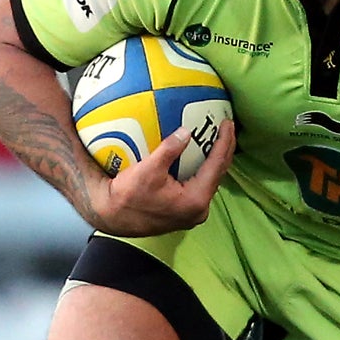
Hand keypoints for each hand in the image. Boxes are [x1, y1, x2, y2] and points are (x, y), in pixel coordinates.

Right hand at [86, 118, 235, 236]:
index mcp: (195, 200)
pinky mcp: (184, 212)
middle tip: (227, 127)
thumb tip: (186, 132)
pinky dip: (203, 170)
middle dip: (224, 150)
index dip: (224, 142)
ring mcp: (192, 213)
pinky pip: (200, 186)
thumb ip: (169, 150)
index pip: (216, 166)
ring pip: (210, 181)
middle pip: (218, 174)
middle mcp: (199, 210)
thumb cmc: (127, 196)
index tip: (227, 123)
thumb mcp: (148, 170)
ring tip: (219, 139)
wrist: (111, 217)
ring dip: (215, 160)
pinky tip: (202, 156)